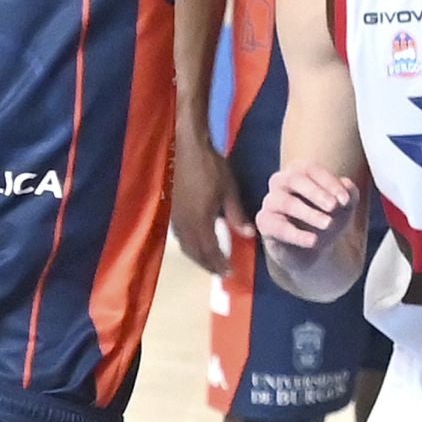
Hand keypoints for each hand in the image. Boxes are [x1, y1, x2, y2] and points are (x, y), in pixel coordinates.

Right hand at [171, 129, 252, 274]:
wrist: (186, 148)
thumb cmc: (211, 167)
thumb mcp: (229, 190)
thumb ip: (237, 215)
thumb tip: (249, 235)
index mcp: (200, 220)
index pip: (209, 250)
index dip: (219, 263)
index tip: (230, 273)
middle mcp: (184, 224)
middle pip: (195, 252)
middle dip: (209, 264)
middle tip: (222, 272)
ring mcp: (175, 217)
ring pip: (186, 246)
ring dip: (198, 257)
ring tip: (212, 262)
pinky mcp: (172, 211)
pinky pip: (180, 237)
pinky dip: (190, 246)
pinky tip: (199, 244)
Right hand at [256, 163, 358, 264]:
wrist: (313, 249)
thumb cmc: (328, 218)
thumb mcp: (344, 208)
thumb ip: (350, 194)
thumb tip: (348, 186)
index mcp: (300, 171)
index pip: (311, 169)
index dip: (329, 183)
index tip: (346, 200)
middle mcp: (281, 181)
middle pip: (295, 179)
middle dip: (316, 193)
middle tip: (334, 206)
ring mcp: (270, 202)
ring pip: (285, 202)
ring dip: (309, 213)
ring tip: (328, 224)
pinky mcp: (265, 223)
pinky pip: (277, 227)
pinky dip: (297, 235)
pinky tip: (313, 241)